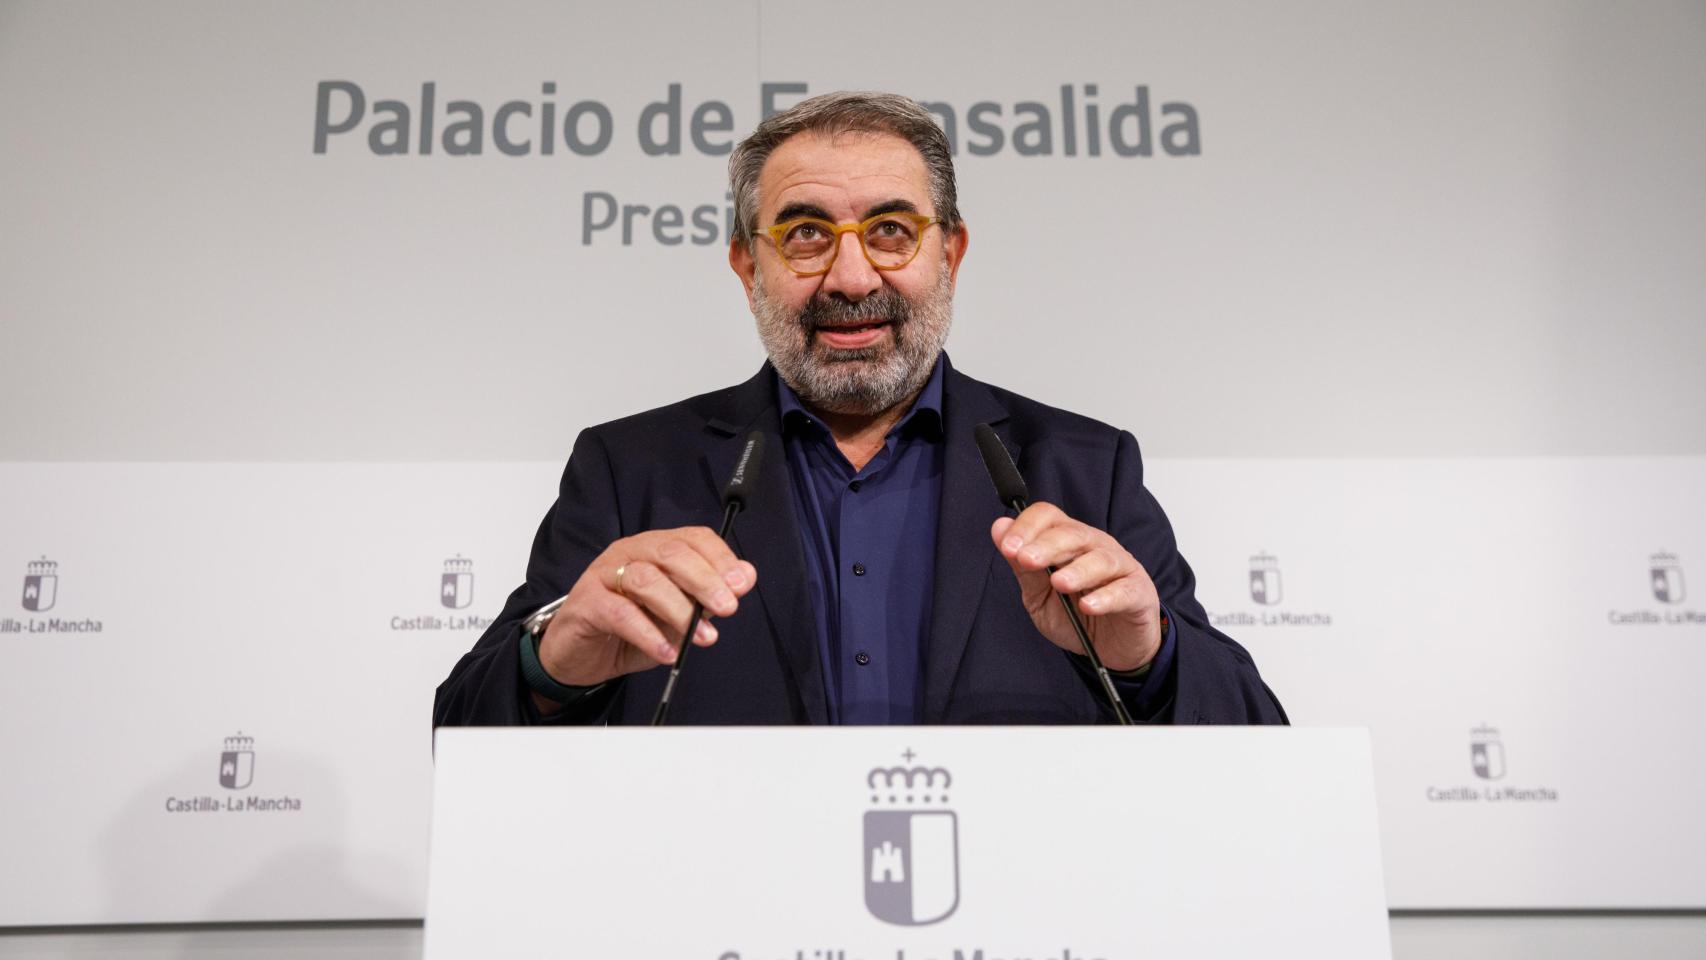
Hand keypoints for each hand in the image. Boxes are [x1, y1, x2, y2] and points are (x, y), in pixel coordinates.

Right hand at [537, 527, 757, 688]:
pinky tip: (667, 653)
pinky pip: (620, 613)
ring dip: (680, 610)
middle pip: (671, 553)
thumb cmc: (631, 630)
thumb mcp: (677, 616)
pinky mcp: (586, 602)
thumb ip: (707, 597)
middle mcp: (630, 553)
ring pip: (647, 579)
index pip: (693, 539)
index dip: (720, 558)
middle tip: (728, 607)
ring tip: (702, 638)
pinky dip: (648, 634)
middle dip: (705, 580)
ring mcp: (604, 574)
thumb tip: (745, 578)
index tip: (741, 585)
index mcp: (656, 548)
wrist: (579, 655)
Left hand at [991, 502, 1161, 671]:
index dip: (1026, 527)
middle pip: (1073, 533)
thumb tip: (999, 529)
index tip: (1008, 548)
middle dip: (1046, 545)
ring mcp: (1120, 567)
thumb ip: (1022, 567)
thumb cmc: (1076, 616)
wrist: (1112, 648)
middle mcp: (1095, 546)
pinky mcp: (1139, 592)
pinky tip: (1089, 606)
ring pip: (1101, 558)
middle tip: (1026, 560)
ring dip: (1077, 570)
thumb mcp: (1040, 596)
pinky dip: (1106, 597)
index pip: (1048, 517)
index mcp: (1068, 542)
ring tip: (1059, 583)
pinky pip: (1124, 590)